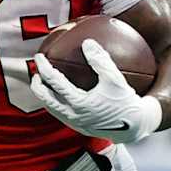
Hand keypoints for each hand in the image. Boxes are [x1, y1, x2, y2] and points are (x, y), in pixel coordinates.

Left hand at [30, 41, 161, 142]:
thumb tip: (87, 42)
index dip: (44, 68)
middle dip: (37, 86)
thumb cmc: (126, 101)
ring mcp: (75, 124)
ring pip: (52, 109)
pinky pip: (61, 114)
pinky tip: (60, 94)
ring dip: (44, 96)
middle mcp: (73, 116)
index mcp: (79, 103)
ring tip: (43, 84)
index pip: (55, 83)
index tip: (39, 56)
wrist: (134, 128)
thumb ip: (101, 61)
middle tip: (35, 73)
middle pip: (46, 100)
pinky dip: (56, 103)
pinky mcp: (80, 128)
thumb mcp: (116, 79)